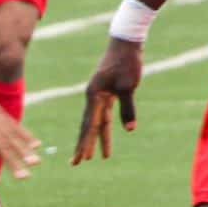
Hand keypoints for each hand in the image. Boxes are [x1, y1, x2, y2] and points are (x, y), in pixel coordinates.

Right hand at [72, 38, 143, 163]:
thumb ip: (128, 108)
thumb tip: (130, 129)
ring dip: (96, 139)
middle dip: (84, 146)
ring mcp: (99, 95)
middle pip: (88, 126)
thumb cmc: (127, 62)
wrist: (127, 43)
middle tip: (77, 163)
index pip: (90, 125)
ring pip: (97, 122)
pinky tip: (105, 137)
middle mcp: (93, 97)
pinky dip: (105, 127)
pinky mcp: (107, 93)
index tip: (81, 159)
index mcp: (94, 95)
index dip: (85, 143)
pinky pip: (104, 115)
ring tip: (94, 157)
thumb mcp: (128, 86)